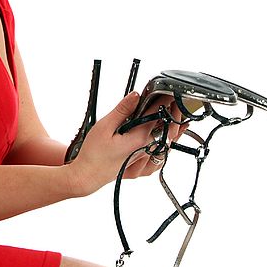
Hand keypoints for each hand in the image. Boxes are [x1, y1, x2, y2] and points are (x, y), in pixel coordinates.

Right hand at [65, 92, 188, 194]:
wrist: (88, 176)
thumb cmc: (93, 155)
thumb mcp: (105, 127)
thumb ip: (122, 110)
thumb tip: (135, 96)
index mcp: (139, 139)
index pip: (156, 114)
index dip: (162, 100)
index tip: (164, 91)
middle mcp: (146, 149)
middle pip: (167, 128)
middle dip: (173, 113)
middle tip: (175, 100)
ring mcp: (145, 157)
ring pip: (167, 141)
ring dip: (174, 127)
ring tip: (178, 115)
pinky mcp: (143, 163)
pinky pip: (161, 152)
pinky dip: (167, 141)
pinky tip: (168, 135)